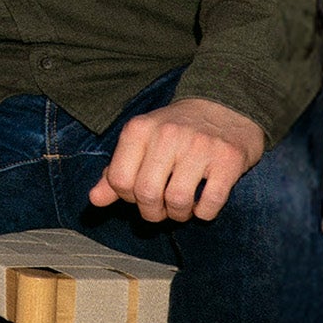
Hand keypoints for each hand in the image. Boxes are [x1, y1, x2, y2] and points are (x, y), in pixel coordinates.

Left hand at [91, 97, 265, 222]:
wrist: (225, 108)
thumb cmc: (176, 131)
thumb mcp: (141, 142)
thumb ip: (116, 171)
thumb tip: (94, 200)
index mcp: (139, 129)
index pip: (119, 179)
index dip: (127, 197)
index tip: (139, 195)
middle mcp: (167, 135)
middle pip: (147, 193)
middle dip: (152, 212)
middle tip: (162, 209)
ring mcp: (200, 146)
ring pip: (178, 201)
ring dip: (179, 215)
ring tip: (182, 208)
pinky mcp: (228, 159)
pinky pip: (210, 202)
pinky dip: (204, 213)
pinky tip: (203, 205)